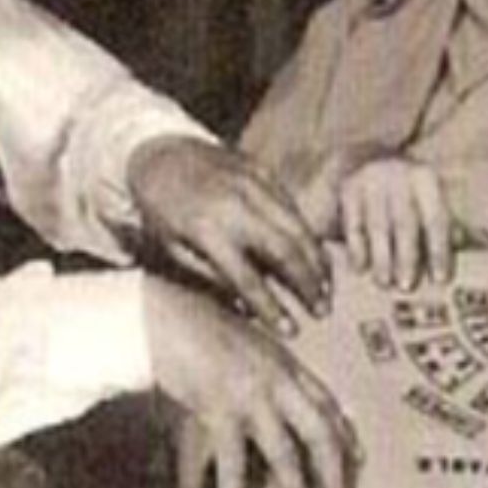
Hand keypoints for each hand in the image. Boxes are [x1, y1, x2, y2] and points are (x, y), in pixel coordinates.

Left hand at [130, 137, 327, 336]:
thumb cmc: (163, 211)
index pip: (248, 279)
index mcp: (207, 231)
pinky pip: (293, 207)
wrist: (160, 156)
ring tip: (328, 287)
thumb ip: (210, 276)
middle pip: (285, 251)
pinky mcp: (263, 173)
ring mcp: (253, 186)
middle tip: (322, 310)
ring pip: (297, 227)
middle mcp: (236, 207)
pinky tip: (316, 254)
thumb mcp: (173, 249)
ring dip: (317, 261)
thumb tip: (246, 306)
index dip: (272, 309)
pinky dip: (309, 233)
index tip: (290, 331)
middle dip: (309, 284)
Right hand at [142, 277, 360, 487]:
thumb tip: (277, 405)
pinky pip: (234, 463)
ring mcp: (252, 397)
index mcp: (286, 362)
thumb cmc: (200, 326)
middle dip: (334, 472)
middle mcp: (278, 380)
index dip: (345, 434)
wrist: (167, 317)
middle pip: (319, 432)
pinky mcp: (221, 411)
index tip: (357, 458)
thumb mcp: (247, 344)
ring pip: (285, 453)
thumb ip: (266, 372)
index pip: (327, 403)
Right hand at [339, 157, 452, 290]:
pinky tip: (359, 267)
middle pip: (405, 222)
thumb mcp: (428, 198)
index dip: (438, 250)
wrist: (365, 157)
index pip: (436, 219)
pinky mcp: (349, 189)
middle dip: (407, 256)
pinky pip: (353, 223)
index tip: (440, 279)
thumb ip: (446, 225)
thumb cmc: (405, 191)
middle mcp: (400, 175)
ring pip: (377, 224)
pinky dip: (356, 247)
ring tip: (384, 282)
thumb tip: (469, 254)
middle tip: (407, 286)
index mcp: (427, 180)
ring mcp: (372, 181)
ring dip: (381, 256)